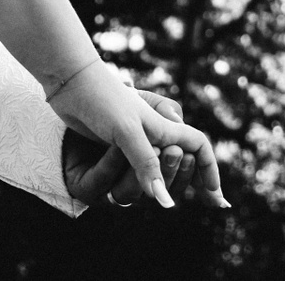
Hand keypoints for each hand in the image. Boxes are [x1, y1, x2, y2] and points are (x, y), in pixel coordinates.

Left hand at [47, 62, 227, 208]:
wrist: (70, 81)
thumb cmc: (103, 99)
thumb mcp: (128, 132)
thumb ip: (147, 166)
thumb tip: (165, 202)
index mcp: (164, 127)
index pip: (198, 147)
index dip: (208, 170)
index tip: (214, 196)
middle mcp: (152, 135)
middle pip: (178, 165)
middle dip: (176, 177)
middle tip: (161, 174)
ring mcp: (132, 141)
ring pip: (151, 172)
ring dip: (146, 180)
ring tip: (133, 169)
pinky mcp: (112, 146)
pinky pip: (127, 173)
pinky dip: (127, 178)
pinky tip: (120, 174)